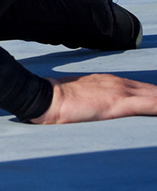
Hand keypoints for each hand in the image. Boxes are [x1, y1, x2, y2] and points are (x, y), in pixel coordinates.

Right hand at [33, 73, 156, 123]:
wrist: (46, 98)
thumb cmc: (56, 100)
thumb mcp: (78, 96)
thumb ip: (91, 98)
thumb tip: (93, 108)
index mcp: (110, 82)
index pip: (142, 89)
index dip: (154, 96)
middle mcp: (119, 83)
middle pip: (153, 91)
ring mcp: (121, 91)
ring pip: (155, 96)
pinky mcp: (120, 103)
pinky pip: (151, 104)